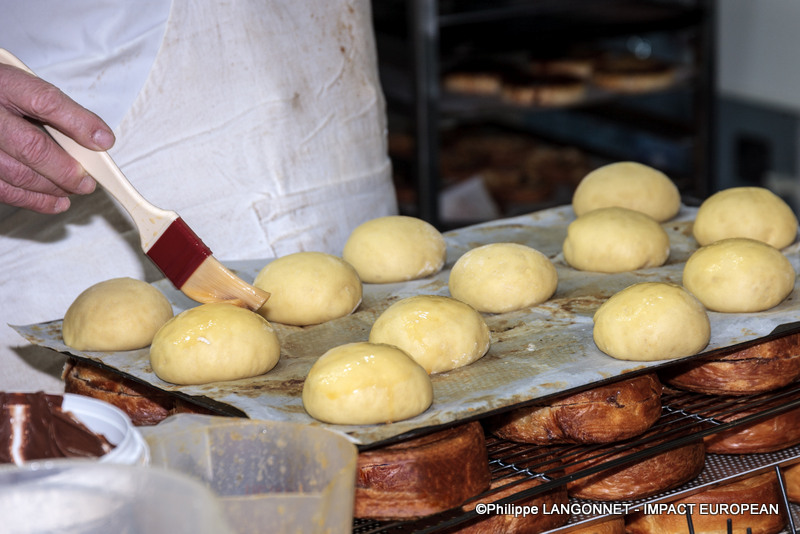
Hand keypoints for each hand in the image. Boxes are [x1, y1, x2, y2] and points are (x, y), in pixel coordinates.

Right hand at [0, 63, 114, 213]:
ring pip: (17, 173)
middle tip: (88, 181)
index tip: (103, 141)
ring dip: (53, 188)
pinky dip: (33, 199)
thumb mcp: (25, 87)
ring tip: (74, 189)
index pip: (45, 102)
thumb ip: (61, 110)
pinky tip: (55, 201)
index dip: (79, 124)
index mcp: (6, 86)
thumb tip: (100, 137)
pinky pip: (3, 189)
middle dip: (66, 169)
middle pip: (31, 147)